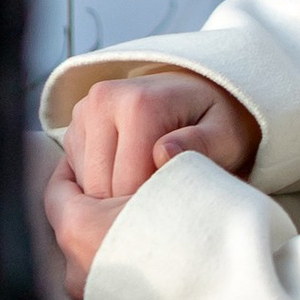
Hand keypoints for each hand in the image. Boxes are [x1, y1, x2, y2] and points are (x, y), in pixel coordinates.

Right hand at [63, 68, 259, 200]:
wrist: (198, 96)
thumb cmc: (216, 123)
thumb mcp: (225, 136)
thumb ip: (200, 145)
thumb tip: (163, 153)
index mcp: (139, 103)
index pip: (128, 184)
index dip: (154, 203)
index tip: (178, 196)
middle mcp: (103, 99)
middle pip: (101, 187)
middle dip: (131, 201)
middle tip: (166, 193)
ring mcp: (84, 111)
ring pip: (86, 186)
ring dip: (114, 195)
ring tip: (150, 181)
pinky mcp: (75, 125)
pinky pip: (77, 177)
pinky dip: (102, 185)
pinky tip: (130, 175)